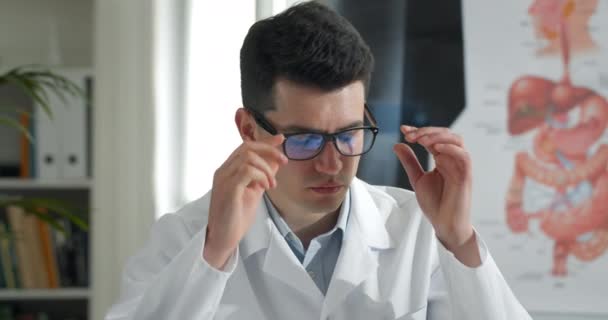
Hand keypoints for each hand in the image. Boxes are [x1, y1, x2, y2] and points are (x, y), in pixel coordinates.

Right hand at [204, 134, 287, 268]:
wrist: (223, 238)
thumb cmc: (236, 217)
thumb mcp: (254, 192)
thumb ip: (262, 176)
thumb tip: (276, 162)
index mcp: (228, 170)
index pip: (245, 147)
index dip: (265, 141)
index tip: (281, 139)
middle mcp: (223, 171)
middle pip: (247, 147)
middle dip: (270, 151)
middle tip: (284, 162)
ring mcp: (223, 179)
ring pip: (248, 157)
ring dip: (266, 168)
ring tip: (272, 184)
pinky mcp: (228, 189)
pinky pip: (246, 171)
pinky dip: (261, 176)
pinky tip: (266, 187)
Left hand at [393, 125, 473, 250]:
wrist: (445, 224)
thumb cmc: (435, 203)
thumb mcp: (417, 179)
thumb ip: (410, 162)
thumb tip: (398, 144)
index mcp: (442, 158)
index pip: (432, 138)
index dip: (419, 130)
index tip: (403, 129)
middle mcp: (453, 159)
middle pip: (445, 134)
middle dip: (426, 131)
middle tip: (409, 135)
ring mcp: (460, 166)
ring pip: (456, 140)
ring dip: (438, 136)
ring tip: (421, 139)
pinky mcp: (466, 175)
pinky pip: (463, 156)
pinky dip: (450, 148)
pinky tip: (436, 148)